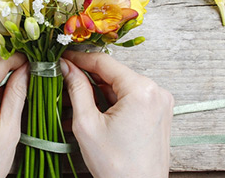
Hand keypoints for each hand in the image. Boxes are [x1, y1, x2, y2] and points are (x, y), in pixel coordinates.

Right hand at [60, 51, 173, 177]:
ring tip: (73, 100)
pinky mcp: (158, 113)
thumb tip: (68, 67)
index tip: (63, 58)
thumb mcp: (87, 124)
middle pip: (114, 74)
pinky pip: (130, 98)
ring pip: (121, 86)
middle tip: (64, 79)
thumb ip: (77, 89)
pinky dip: (111, 102)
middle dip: (88, 77)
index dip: (80, 58)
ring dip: (98, 91)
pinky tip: (92, 110)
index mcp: (142, 90)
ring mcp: (160, 103)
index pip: (105, 62)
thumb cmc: (117, 167)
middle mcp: (156, 92)